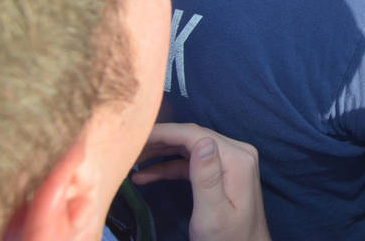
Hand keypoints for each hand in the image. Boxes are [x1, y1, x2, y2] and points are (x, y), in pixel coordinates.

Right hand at [133, 123, 270, 240]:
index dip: (163, 133)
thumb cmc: (229, 239)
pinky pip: (192, 162)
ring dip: (160, 153)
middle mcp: (237, 152)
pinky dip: (169, 167)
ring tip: (131, 160)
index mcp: (237, 158)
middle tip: (127, 148)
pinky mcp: (223, 171)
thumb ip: (207, 178)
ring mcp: (231, 160)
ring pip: (189, 147)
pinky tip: (145, 175)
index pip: (195, 134)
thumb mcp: (213, 214)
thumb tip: (202, 141)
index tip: (134, 136)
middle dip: (158, 141)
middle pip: (191, 137)